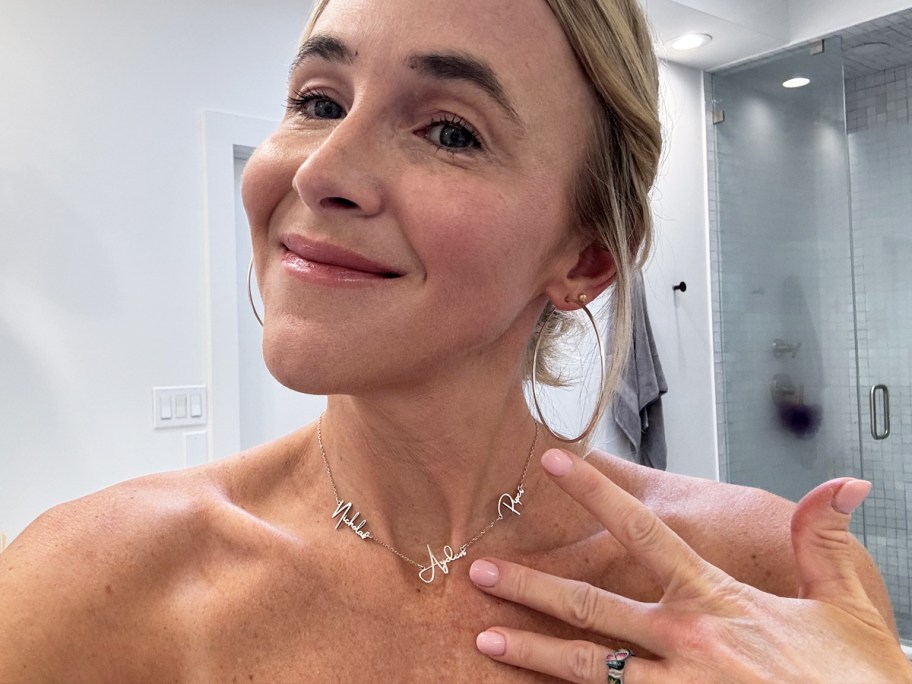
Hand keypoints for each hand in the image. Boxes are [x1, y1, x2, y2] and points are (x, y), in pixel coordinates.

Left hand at [470, 449, 911, 682]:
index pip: (642, 533)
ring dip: (532, 650)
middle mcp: (686, 645)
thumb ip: (823, 541)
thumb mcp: (845, 606)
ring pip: (587, 666)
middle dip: (530, 586)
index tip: (552, 464)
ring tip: (486, 638)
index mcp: (717, 602)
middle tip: (480, 571)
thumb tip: (842, 483)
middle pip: (591, 606)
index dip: (594, 492)